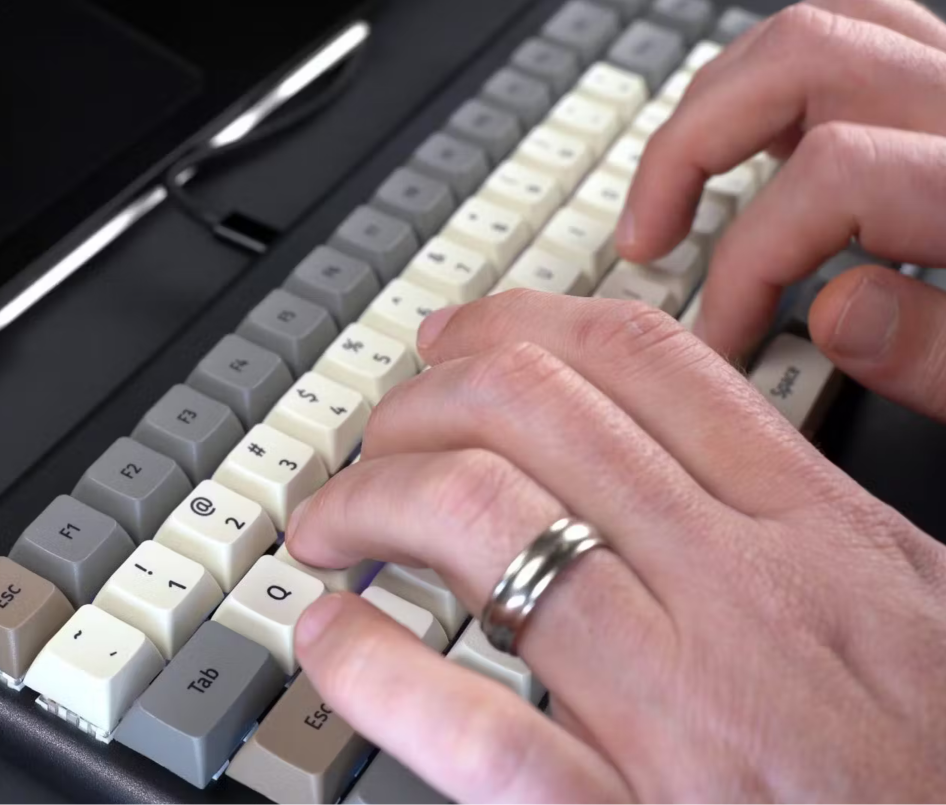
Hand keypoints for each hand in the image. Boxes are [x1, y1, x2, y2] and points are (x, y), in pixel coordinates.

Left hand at [286, 292, 945, 803]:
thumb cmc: (943, 765)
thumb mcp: (915, 598)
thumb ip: (811, 511)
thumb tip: (704, 439)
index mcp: (815, 529)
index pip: (638, 361)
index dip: (514, 328)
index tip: (452, 342)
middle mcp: (739, 590)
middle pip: (533, 416)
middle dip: (417, 406)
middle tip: (372, 442)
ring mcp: (679, 701)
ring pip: (483, 523)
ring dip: (369, 501)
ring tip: (330, 525)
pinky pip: (471, 720)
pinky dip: (373, 668)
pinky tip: (332, 643)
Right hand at [619, 0, 945, 420]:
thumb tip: (833, 307)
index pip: (826, 178)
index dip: (745, 264)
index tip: (722, 338)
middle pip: (803, 58)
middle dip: (692, 145)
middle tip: (648, 238)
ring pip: (831, 23)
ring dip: (731, 95)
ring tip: (686, 175)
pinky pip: (878, 32)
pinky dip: (799, 76)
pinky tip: (773, 142)